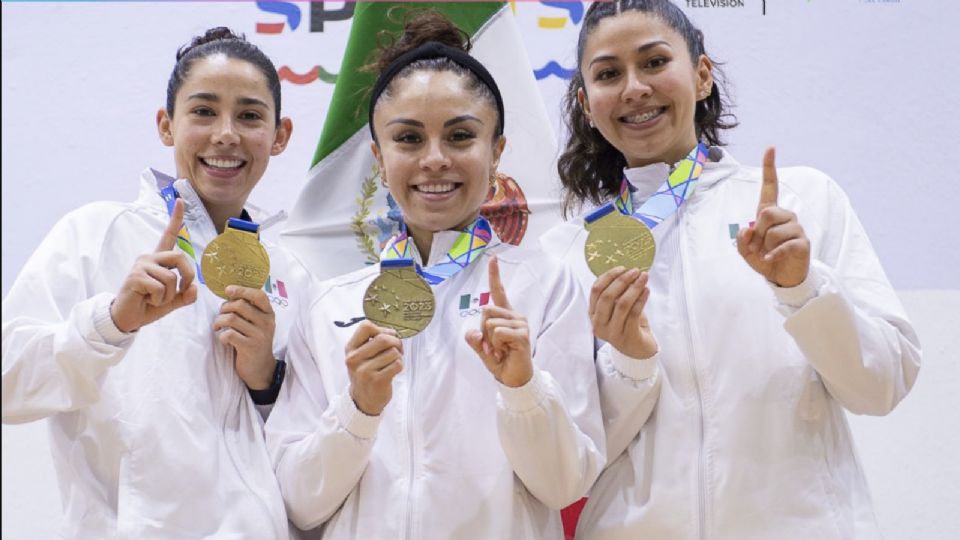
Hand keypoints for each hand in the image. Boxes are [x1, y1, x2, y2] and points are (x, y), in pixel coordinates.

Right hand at [110, 198, 197, 332]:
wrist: (127, 318)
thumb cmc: (149, 306)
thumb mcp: (172, 301)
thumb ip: (186, 295)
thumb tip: (194, 288)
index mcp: (158, 260)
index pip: (168, 235)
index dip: (176, 219)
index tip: (180, 200)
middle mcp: (148, 258)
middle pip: (180, 257)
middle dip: (188, 276)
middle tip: (181, 291)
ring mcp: (141, 266)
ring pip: (171, 277)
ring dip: (168, 295)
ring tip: (154, 299)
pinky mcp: (135, 276)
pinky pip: (159, 288)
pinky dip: (159, 299)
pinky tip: (147, 300)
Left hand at [213, 285, 276, 389]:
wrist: (261, 368)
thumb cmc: (254, 341)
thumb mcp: (258, 324)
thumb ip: (249, 310)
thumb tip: (228, 294)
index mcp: (269, 314)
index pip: (258, 295)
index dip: (242, 290)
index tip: (228, 290)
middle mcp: (266, 323)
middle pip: (240, 305)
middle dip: (224, 308)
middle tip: (220, 315)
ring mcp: (259, 335)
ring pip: (231, 319)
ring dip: (219, 321)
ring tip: (217, 327)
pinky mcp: (250, 347)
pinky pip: (229, 334)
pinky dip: (221, 335)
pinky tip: (224, 339)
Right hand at [345, 321, 402, 415]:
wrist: (363, 400)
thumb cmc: (366, 373)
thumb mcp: (360, 356)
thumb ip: (371, 341)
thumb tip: (392, 333)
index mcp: (350, 349)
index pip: (365, 326)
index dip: (381, 329)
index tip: (387, 337)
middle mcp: (354, 359)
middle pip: (383, 339)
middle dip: (396, 342)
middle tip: (398, 349)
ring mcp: (365, 371)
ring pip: (393, 352)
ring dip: (398, 356)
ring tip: (393, 363)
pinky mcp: (377, 381)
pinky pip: (397, 364)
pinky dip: (400, 365)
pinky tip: (393, 371)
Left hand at [465, 256, 532, 387]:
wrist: (514, 378)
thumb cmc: (500, 361)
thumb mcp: (481, 349)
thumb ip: (474, 339)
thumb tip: (473, 333)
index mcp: (506, 314)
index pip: (498, 292)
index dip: (495, 275)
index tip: (493, 258)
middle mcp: (515, 315)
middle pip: (486, 310)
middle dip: (483, 330)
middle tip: (494, 345)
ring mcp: (520, 324)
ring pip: (490, 323)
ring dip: (490, 341)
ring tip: (501, 350)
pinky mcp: (522, 335)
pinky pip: (497, 332)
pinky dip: (496, 345)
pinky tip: (506, 351)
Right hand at [590, 266, 656, 358]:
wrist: (637, 350)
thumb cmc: (626, 325)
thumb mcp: (616, 309)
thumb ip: (615, 293)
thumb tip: (625, 271)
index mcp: (593, 314)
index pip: (596, 290)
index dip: (608, 276)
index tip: (622, 268)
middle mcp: (598, 324)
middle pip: (607, 296)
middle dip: (622, 280)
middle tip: (635, 271)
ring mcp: (612, 332)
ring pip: (622, 304)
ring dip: (634, 287)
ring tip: (644, 277)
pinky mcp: (628, 336)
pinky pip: (634, 313)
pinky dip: (641, 299)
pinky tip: (647, 290)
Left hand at [736, 147, 810, 286]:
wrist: (782, 277)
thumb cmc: (765, 259)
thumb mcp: (745, 251)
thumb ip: (742, 239)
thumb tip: (749, 229)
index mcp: (770, 213)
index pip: (770, 187)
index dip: (770, 168)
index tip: (770, 148)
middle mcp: (786, 216)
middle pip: (766, 214)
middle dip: (758, 233)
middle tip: (758, 248)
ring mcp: (796, 228)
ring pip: (773, 232)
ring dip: (765, 247)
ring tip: (768, 255)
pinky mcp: (803, 242)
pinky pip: (783, 245)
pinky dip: (773, 255)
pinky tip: (771, 259)